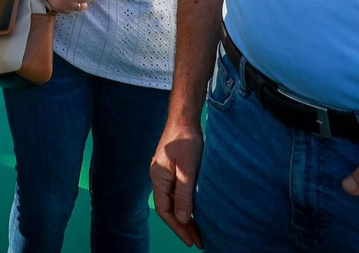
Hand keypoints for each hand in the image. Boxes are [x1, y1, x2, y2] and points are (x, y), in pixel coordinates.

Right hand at [151, 123, 204, 247]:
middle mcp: (159, 178)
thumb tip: (183, 219)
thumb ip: (184, 194)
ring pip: (174, 202)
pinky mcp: (174, 169)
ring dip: (186, 217)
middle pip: (169, 208)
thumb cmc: (186, 140)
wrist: (185, 118)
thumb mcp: (187, 169)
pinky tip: (197, 211)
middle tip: (199, 242)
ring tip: (200, 232)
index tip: (191, 241)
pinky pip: (179, 193)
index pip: (165, 210)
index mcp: (158, 178)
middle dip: (183, 226)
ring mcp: (166, 174)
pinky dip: (187, 205)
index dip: (178, 227)